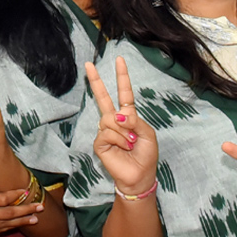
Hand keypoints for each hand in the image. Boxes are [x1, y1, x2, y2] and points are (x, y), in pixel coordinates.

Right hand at [0, 175, 40, 236]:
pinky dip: (8, 228)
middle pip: (9, 213)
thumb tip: (0, 178)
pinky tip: (17, 225)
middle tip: (40, 207)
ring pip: (5, 225)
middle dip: (26, 210)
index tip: (27, 192)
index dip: (16, 195)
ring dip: (21, 221)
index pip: (3, 198)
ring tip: (35, 219)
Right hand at [85, 58, 157, 195]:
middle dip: (96, 80)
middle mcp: (114, 121)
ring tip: (130, 143)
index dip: (122, 77)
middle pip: (103, 97)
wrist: (140, 176)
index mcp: (128, 116)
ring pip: (110, 119)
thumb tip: (118, 115)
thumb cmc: (146, 155)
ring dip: (124, 132)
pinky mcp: (100, 142)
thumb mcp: (147, 133)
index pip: (123, 93)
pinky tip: (123, 147)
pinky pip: (107, 133)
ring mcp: (105, 130)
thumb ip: (135, 120)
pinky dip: (118, 139)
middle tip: (88, 64)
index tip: (119, 60)